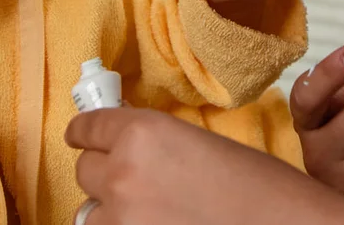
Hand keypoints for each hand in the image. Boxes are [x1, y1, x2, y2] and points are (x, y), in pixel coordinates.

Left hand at [66, 107, 343, 224]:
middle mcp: (122, 172)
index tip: (83, 137)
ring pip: (90, 213)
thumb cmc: (259, 187)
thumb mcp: (200, 144)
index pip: (87, 128)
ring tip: (145, 212)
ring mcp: (122, 219)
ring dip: (110, 211)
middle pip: (83, 170)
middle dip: (103, 173)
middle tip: (130, 179)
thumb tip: (128, 150)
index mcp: (142, 132)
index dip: (86, 133)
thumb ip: (155, 144)